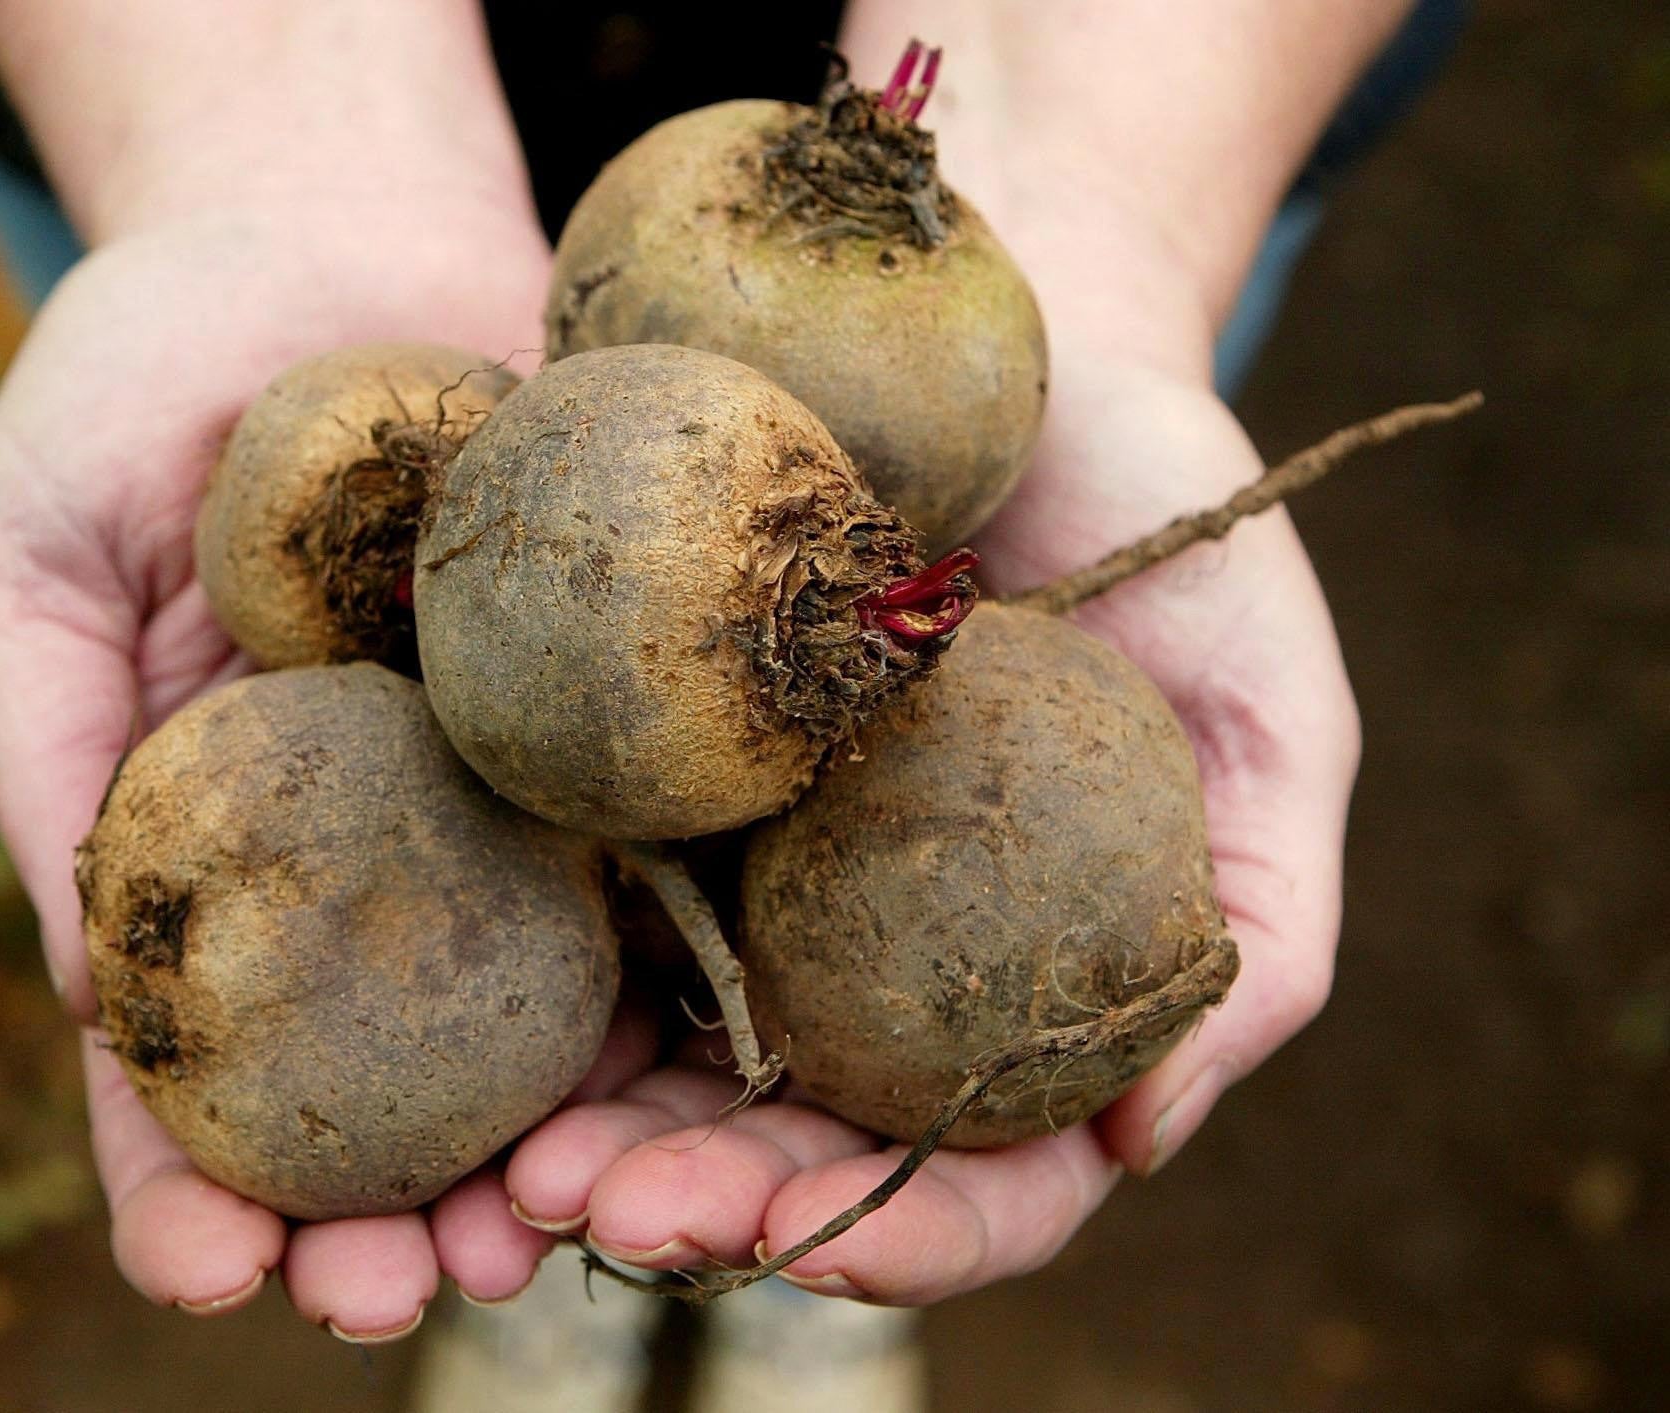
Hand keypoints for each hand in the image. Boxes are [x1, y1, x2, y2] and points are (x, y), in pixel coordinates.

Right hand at [0, 192, 571, 1335]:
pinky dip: (683, 971)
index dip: (190, 1183)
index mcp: (215, 846)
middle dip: (392, 1207)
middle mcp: (375, 854)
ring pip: (542, 1014)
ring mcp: (513, 799)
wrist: (328, 227)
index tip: (208, 1272)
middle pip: (387, 1078)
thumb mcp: (36, 562)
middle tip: (403, 1291)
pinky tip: (710, 1062)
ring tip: (567, 1230)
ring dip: (557, 1140)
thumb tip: (87, 994)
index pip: (193, 1059)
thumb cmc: (137, 380)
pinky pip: (667, 858)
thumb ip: (57, 764)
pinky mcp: (637, 722)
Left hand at [499, 191, 1358, 1303]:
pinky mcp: (652, 772)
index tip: (826, 1246)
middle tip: (618, 1217)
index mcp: (1023, 983)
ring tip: (520, 1169)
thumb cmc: (1179, 527)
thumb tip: (1147, 1137)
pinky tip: (465, 1001)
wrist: (1030, 338)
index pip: (980, 1170)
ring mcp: (754, 871)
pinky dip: (525, 966)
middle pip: (787, 1135)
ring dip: (581, 1131)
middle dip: (703, 1203)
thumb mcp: (1274, 720)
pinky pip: (576, 884)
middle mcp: (878, 960)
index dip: (909, 1239)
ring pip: (657, 1049)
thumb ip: (1254, 933)